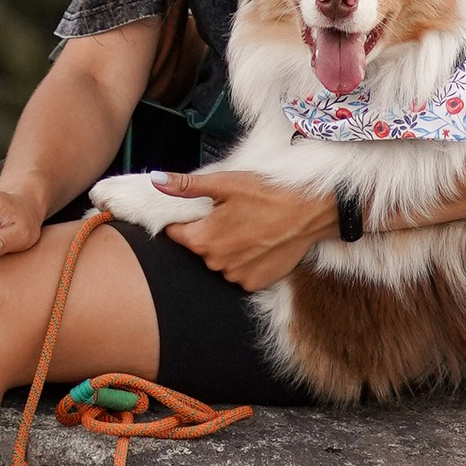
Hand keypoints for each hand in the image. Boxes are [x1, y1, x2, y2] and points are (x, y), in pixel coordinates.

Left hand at [153, 170, 336, 291]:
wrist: (309, 212)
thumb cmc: (267, 193)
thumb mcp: (225, 183)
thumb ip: (186, 186)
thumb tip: (155, 181)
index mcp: (203, 240)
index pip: (177, 233)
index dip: (186, 219)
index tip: (203, 209)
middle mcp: (215, 264)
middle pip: (200, 247)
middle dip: (209, 232)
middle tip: (232, 213)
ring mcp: (236, 277)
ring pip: (220, 260)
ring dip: (227, 247)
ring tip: (249, 226)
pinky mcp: (255, 284)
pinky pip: (239, 272)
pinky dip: (245, 260)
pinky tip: (259, 242)